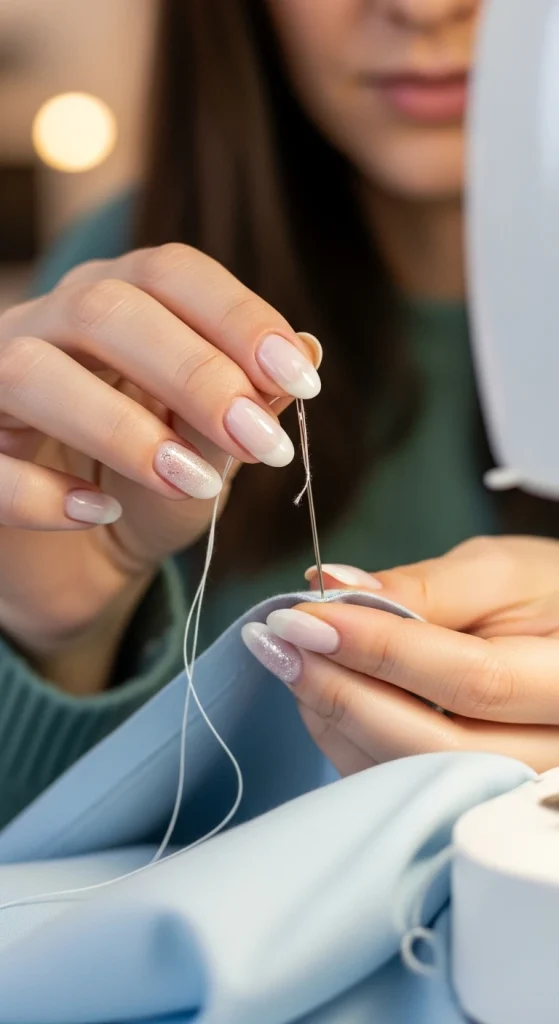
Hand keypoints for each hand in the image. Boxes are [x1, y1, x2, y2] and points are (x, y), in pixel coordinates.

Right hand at [0, 244, 320, 682]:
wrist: (76, 559)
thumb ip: (246, 403)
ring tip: (194, 483)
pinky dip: (41, 492)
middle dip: (193, 373)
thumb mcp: (209, 451)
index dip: (239, 317)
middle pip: (105, 308)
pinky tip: (99, 512)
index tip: (302, 379)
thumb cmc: (146, 488)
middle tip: (261, 442)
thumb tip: (307, 348)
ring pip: (33, 371)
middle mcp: (49, 324)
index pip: (173, 274)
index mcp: (119, 301)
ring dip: (122, 428)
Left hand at [242, 537, 558, 773]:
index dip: (378, 650)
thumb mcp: (500, 572)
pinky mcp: (475, 797)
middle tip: (282, 644)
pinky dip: (349, 744)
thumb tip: (334, 587)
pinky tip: (322, 696)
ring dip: (336, 721)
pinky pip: (404, 788)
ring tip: (294, 659)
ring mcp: (515, 788)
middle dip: (343, 695)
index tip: (303, 618)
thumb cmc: (546, 594)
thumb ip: (424, 586)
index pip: (470, 680)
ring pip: (412, 779)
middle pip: (436, 749)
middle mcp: (552, 756)